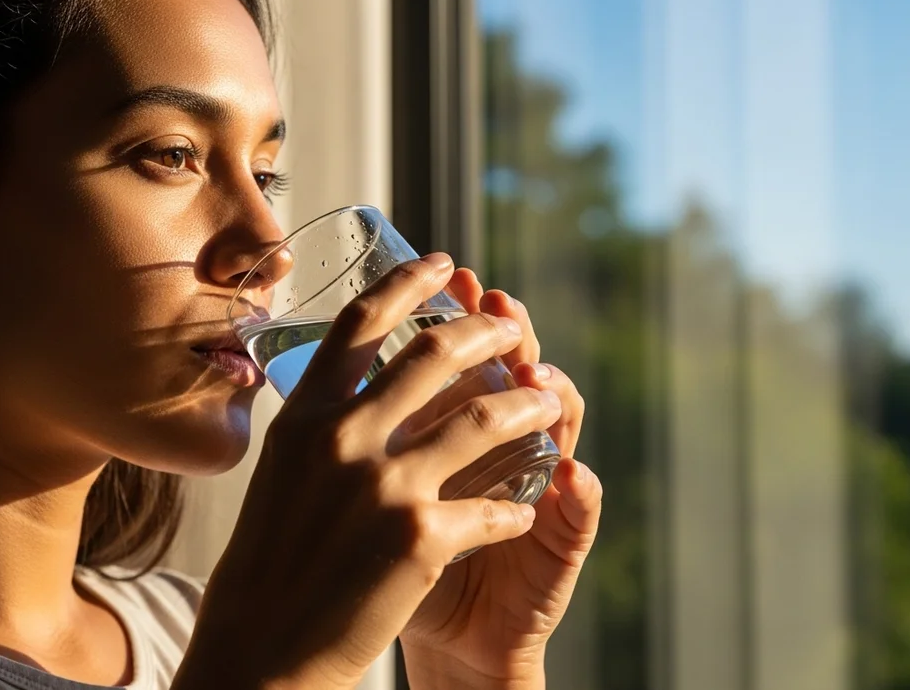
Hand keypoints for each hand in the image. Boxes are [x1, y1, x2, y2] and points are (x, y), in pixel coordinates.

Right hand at [175, 255, 562, 689]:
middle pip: (434, 355)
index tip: (445, 263)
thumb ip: (319, 426)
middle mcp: (342, 439)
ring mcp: (383, 485)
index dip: (409, 283)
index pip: (360, 324)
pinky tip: (523, 512)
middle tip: (511, 323)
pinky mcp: (419, 537)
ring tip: (549, 397)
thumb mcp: (280, 476)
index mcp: (305, 418)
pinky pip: (494, 508)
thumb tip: (350, 386)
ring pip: (485, 418)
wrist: (262, 652)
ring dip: (529, 402)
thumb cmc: (269, 568)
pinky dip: (515, 509)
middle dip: (486, 331)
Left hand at [399, 268, 602, 688]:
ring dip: (554, 395)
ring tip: (536, 374)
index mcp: (460, 423)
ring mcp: (543, 486)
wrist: (442, 638)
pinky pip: (579, 511)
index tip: (446, 272)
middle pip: (518, 370)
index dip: (460, 311)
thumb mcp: (377, 486)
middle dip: (508, 333)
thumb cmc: (395, 559)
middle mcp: (508, 444)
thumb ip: (375, 427)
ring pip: (562, 424)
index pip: (470, 353)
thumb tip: (330, 356)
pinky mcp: (561, 541)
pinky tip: (571, 473)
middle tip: (495, 303)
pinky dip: (579, 491)